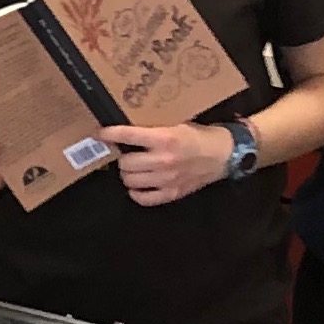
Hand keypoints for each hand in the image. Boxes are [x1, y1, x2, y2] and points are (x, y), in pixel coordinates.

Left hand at [101, 120, 233, 205]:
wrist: (223, 154)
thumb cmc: (198, 136)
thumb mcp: (176, 124)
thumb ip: (154, 130)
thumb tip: (126, 131)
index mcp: (165, 139)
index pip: (128, 136)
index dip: (109, 134)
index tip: (99, 133)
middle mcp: (163, 160)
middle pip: (125, 163)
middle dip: (122, 157)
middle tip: (127, 154)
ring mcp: (167, 180)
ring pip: (130, 180)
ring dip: (128, 174)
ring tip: (134, 168)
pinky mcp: (172, 194)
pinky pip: (144, 198)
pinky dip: (136, 192)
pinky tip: (138, 185)